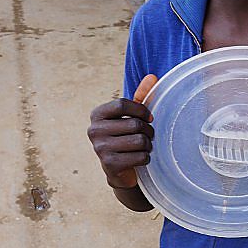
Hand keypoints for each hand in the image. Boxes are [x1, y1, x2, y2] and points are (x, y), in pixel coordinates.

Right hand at [87, 74, 157, 188]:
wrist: (119, 171)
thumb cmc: (126, 138)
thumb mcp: (131, 116)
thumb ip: (141, 96)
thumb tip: (153, 76)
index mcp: (97, 115)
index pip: (122, 104)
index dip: (141, 110)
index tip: (149, 118)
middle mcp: (94, 130)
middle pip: (134, 124)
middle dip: (148, 131)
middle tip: (147, 136)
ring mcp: (100, 148)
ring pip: (139, 141)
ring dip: (148, 146)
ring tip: (144, 147)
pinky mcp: (109, 164)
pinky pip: (140, 157)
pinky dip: (146, 158)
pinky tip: (140, 159)